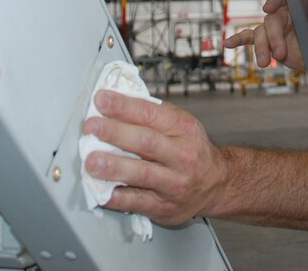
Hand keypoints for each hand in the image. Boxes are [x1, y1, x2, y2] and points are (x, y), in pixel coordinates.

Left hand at [82, 91, 227, 226]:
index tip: (101, 100)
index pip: (151, 114)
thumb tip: (114, 101)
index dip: (124, 106)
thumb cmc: (191, 149)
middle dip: (115, 133)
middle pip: (146, 142)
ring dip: (113, 167)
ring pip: (142, 173)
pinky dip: (117, 197)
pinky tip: (102, 191)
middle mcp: (181, 155)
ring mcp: (174, 183)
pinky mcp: (164, 207)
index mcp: (183, 129)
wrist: (216, 184)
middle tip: (91, 127)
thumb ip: (151, 114)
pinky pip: (138, 202)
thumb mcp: (180, 124)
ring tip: (91, 162)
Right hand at [224, 0, 307, 70]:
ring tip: (265, 63)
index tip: (269, 8)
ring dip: (260, 48)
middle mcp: (284, 14)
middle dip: (272, 38)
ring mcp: (275, 28)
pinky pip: (250, 38)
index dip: (276, 0)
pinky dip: (239, 40)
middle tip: (280, 55)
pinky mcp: (269, 40)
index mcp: (298, 5)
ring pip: (261, 33)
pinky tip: (228, 44)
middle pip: (271, 21)